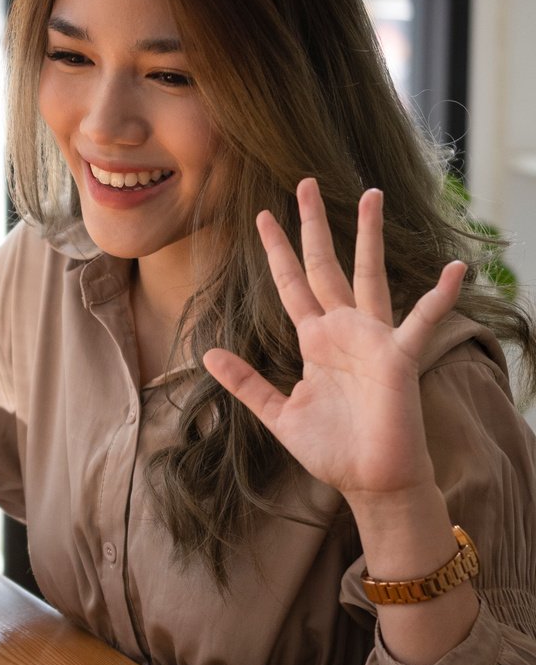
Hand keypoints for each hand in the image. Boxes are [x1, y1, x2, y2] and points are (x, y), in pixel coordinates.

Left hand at [202, 178, 466, 504]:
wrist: (371, 482)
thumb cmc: (332, 450)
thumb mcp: (278, 414)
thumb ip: (246, 384)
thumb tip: (209, 355)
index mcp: (316, 341)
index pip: (292, 285)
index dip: (277, 251)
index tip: (261, 216)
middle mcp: (344, 331)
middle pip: (326, 265)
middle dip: (313, 225)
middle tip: (303, 182)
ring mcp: (373, 340)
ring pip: (370, 275)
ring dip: (369, 236)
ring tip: (370, 194)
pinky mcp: (399, 358)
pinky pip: (423, 321)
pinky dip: (440, 296)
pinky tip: (455, 268)